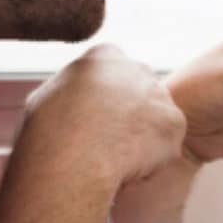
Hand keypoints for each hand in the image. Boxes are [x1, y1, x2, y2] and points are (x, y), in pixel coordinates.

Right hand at [22, 45, 187, 184]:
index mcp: (104, 56)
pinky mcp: (175, 122)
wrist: (74, 158)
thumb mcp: (47, 97)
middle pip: (141, 90)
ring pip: (156, 117)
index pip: (114, 68)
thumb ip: (72, 90)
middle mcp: (138, 68)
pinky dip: (154, 158)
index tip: (96, 116)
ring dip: (143, 136)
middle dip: (131, 113)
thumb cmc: (50, 133)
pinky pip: (167, 142)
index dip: (106, 96)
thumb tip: (74, 99)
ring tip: (116, 157)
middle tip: (110, 140)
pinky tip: (131, 166)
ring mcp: (160, 94)